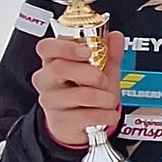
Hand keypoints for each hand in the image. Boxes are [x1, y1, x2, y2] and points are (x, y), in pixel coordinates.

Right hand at [33, 30, 124, 148]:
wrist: (79, 125)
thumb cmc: (86, 92)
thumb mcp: (100, 70)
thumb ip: (109, 53)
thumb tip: (116, 37)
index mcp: (53, 62)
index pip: (46, 47)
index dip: (65, 46)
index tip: (86, 50)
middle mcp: (47, 81)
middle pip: (59, 69)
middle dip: (91, 73)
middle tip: (102, 80)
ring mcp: (51, 101)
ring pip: (80, 95)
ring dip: (104, 97)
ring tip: (109, 100)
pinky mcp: (61, 121)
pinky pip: (88, 116)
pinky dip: (107, 114)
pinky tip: (108, 113)